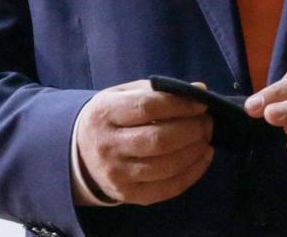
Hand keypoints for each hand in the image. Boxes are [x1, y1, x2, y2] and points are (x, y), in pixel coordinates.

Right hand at [75, 79, 214, 205]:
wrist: (79, 153)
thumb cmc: (111, 117)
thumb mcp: (124, 95)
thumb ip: (160, 91)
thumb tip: (199, 91)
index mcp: (106, 113)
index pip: (147, 107)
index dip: (180, 105)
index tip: (201, 104)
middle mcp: (108, 145)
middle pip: (159, 140)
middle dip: (192, 130)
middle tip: (207, 122)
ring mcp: (117, 174)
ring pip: (166, 166)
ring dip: (195, 152)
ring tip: (205, 138)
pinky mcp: (128, 195)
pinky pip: (167, 189)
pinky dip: (192, 173)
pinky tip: (202, 157)